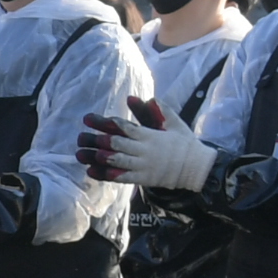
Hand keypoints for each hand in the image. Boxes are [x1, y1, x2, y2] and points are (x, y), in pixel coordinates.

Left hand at [79, 106, 214, 193]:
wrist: (197, 168)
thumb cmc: (183, 142)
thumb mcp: (173, 122)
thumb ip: (156, 110)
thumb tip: (138, 98)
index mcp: (150, 135)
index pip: (123, 127)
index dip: (104, 122)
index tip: (88, 119)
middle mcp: (144, 150)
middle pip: (116, 144)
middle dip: (96, 140)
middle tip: (79, 138)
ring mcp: (143, 166)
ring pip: (117, 161)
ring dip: (97, 158)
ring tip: (80, 154)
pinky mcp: (143, 179)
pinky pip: (122, 177)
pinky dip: (106, 174)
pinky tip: (91, 171)